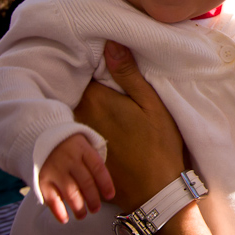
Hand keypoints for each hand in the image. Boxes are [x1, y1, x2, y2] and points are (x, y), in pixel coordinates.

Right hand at [39, 133, 113, 223]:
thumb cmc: (73, 149)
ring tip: (83, 215)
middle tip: (96, 209)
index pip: (98, 167)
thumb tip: (104, 188)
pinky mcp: (43, 180)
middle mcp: (70, 159)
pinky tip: (65, 218)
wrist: (47, 141)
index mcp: (83, 149)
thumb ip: (93, 163)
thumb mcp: (85, 147)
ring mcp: (56, 170)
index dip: (106, 183)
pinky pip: (51, 198)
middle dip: (93, 199)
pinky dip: (58, 211)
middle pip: (85, 182)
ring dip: (78, 207)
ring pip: (70, 192)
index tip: (110, 196)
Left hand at [74, 41, 185, 211]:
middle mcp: (78, 116)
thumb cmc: (158, 144)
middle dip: (87, 80)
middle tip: (108, 79)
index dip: (93, 62)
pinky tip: (104, 124)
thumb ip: (128, 73)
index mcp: (95, 99)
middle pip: (76, 89)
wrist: (154, 192)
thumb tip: (111, 42)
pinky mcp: (80, 151)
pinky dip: (84, 121)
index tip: (106, 60)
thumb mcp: (151, 104)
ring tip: (107, 101)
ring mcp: (76, 136)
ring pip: (76, 108)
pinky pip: (76, 127)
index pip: (84, 69)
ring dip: (85, 101)